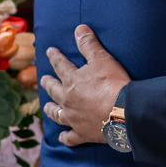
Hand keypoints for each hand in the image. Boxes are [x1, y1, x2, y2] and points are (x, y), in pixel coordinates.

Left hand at [40, 25, 131, 146]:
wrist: (123, 113)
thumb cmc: (113, 84)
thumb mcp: (101, 58)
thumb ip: (89, 44)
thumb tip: (79, 28)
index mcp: (72, 80)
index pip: (60, 65)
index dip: (54, 57)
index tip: (49, 51)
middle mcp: (68, 100)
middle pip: (54, 90)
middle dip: (48, 83)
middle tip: (43, 80)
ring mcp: (73, 118)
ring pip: (56, 114)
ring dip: (51, 110)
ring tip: (47, 106)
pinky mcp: (82, 134)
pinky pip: (70, 138)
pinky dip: (65, 138)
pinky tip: (61, 138)